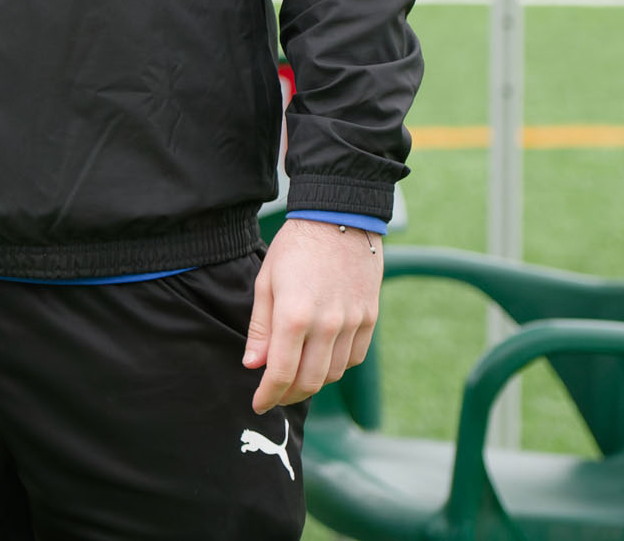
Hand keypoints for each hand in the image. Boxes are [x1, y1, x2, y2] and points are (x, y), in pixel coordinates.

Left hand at [243, 218, 381, 412]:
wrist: (338, 217)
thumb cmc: (295, 247)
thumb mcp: (266, 281)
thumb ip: (260, 328)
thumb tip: (253, 365)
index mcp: (294, 316)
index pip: (281, 373)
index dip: (268, 395)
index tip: (259, 404)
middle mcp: (327, 325)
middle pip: (310, 381)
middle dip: (289, 395)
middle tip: (275, 396)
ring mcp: (352, 323)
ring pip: (334, 374)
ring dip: (313, 383)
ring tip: (296, 378)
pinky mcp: (370, 318)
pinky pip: (354, 357)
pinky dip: (337, 366)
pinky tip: (322, 359)